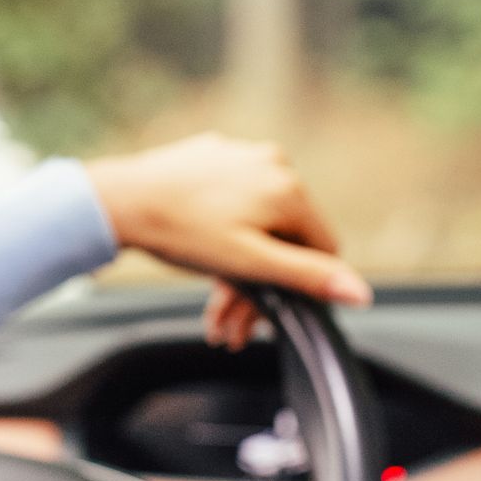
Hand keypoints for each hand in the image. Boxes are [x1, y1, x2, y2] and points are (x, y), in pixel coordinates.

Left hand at [83, 134, 371, 351]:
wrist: (118, 201)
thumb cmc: (181, 232)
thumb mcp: (250, 264)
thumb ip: (308, 277)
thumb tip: (362, 293)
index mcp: (288, 187)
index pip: (322, 247)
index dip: (302, 287)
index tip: (269, 315)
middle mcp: (271, 162)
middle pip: (285, 237)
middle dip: (260, 287)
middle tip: (232, 325)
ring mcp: (239, 155)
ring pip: (256, 222)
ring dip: (239, 269)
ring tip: (213, 308)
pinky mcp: (211, 156)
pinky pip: (231, 201)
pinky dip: (223, 234)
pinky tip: (200, 259)